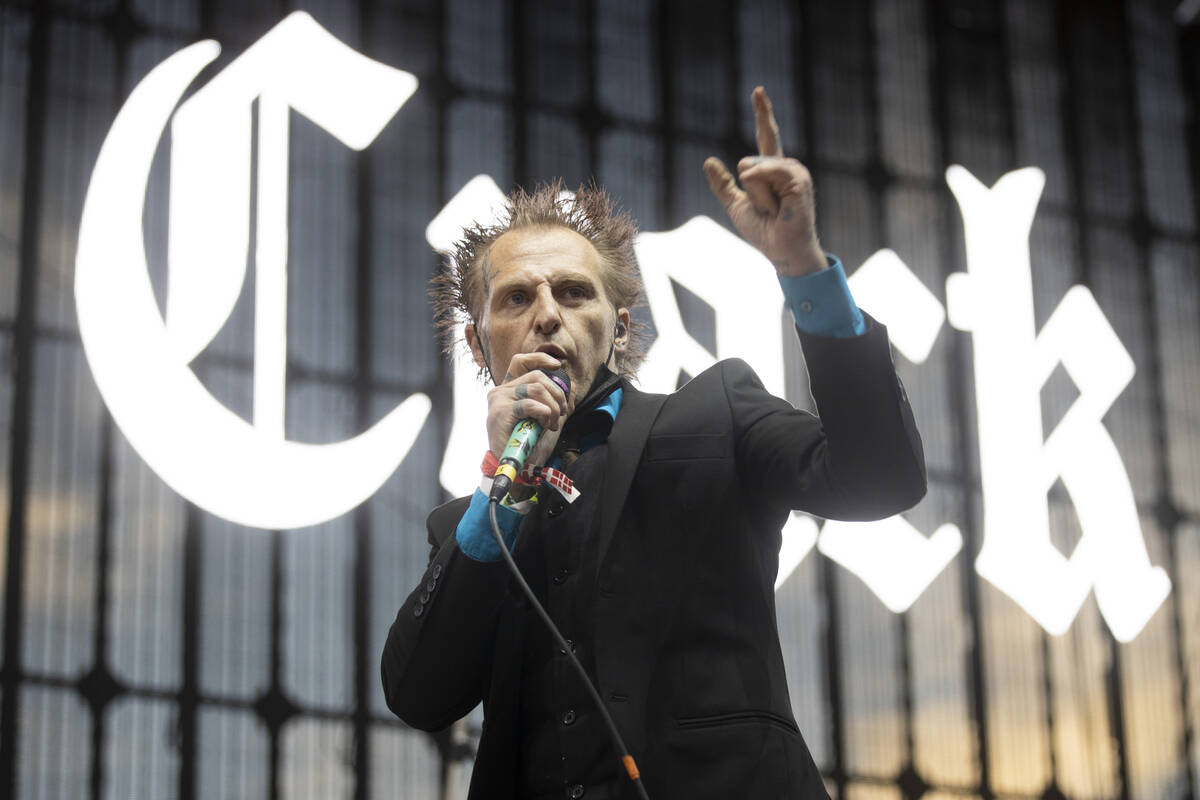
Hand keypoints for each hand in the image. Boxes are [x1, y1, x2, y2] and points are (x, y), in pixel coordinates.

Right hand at [485, 352, 574, 458]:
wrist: (516, 467)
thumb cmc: (529, 444)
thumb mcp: (547, 418)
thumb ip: (556, 401)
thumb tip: (571, 385)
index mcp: (509, 390)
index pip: (521, 361)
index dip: (540, 359)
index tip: (557, 366)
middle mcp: (501, 391)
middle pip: (536, 376)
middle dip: (557, 393)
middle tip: (561, 412)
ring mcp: (499, 400)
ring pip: (536, 388)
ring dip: (552, 406)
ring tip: (553, 422)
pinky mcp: (500, 412)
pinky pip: (530, 404)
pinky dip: (544, 413)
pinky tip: (545, 425)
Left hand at [703, 86, 826, 276]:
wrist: (780, 250)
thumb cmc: (764, 231)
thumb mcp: (736, 205)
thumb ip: (723, 185)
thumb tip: (708, 160)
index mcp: (772, 170)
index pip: (766, 135)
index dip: (762, 113)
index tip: (757, 90)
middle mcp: (785, 166)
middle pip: (758, 152)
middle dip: (755, 182)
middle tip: (766, 209)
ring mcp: (795, 171)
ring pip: (754, 169)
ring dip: (757, 197)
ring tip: (771, 211)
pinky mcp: (800, 179)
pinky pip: (768, 172)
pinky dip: (764, 191)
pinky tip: (774, 207)